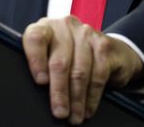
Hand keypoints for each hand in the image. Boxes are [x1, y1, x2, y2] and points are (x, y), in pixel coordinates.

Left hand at [22, 15, 143, 123]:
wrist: (107, 49)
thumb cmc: (71, 56)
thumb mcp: (52, 55)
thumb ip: (42, 66)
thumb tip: (35, 93)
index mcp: (46, 27)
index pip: (35, 38)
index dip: (36, 60)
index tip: (40, 82)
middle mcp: (65, 26)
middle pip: (59, 62)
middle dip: (59, 92)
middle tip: (59, 112)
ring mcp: (86, 34)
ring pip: (79, 71)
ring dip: (77, 99)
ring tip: (74, 116)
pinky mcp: (105, 45)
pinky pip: (98, 75)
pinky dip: (92, 96)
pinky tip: (88, 108)